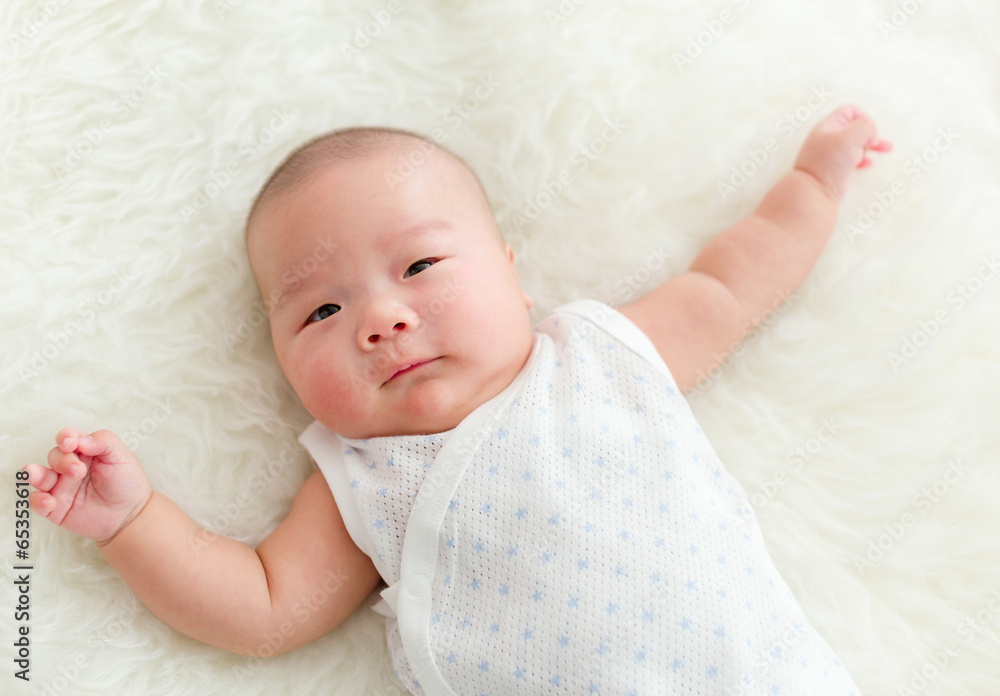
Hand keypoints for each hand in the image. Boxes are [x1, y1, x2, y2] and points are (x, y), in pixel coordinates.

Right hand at [22, 428, 152, 545]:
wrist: (130, 514)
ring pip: (37, 475)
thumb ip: (104, 441)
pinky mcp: (55, 507)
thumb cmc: (126, 482)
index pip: (68, 438)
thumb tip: (81, 440)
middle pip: (54, 455)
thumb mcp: (121, 456)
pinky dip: (37, 500)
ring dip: (35, 474)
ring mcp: (60, 486)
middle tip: (79, 472)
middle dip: (62, 461)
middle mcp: (69, 467)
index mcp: (85, 451)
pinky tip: (49, 502)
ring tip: (36, 476)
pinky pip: (36, 501)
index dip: (65, 437)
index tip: (71, 444)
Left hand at [794, 104, 892, 201]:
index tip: (869, 132)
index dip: (864, 118)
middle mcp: (829, 137)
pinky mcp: (836, 167)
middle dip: (871, 132)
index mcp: (829, 125)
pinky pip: (853, 158)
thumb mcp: (850, 136)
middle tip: (878, 142)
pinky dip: (863, 159)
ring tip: (886, 149)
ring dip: (871, 145)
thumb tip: (871, 133)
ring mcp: (832, 153)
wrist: (815, 189)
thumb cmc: (829, 161)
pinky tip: (869, 164)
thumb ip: (865, 126)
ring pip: (856, 143)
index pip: (850, 111)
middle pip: (855, 127)